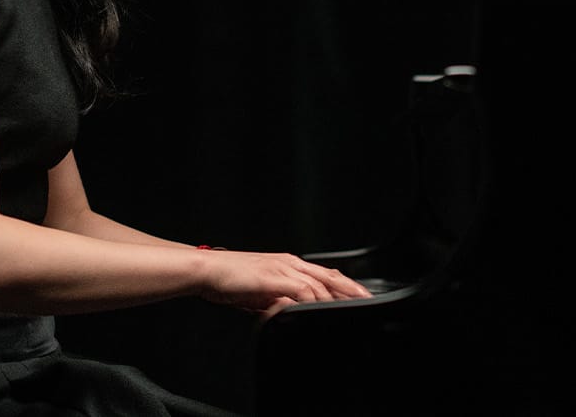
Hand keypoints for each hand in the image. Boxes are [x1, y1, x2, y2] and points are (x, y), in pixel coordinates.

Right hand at [196, 249, 372, 314]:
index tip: (359, 295)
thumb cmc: (228, 281)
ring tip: (350, 308)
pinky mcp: (273, 277)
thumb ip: (276, 301)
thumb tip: (287, 312)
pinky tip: (320, 308)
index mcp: (287, 264)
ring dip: (335, 297)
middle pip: (329, 275)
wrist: (207, 271)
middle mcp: (289, 263)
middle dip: (351, 288)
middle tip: (368, 299)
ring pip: (319, 282)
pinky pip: (300, 289)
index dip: (344, 284)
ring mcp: (282, 268)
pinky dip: (313, 300)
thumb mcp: (259, 294)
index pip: (324, 273)